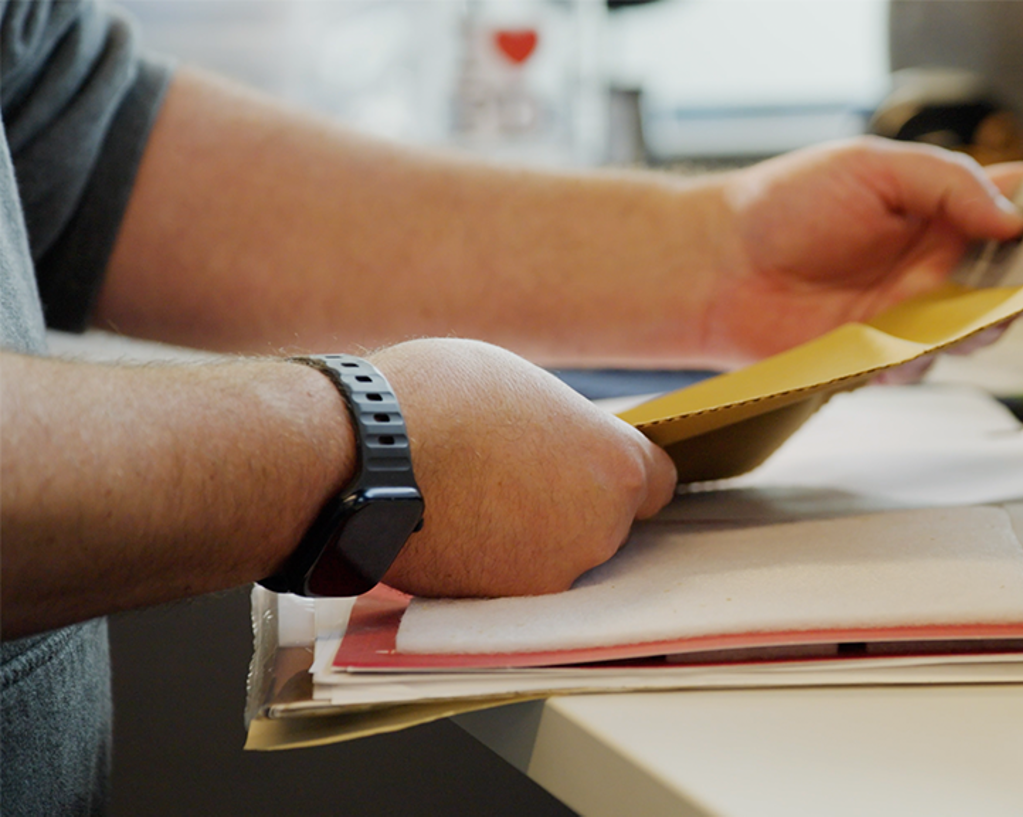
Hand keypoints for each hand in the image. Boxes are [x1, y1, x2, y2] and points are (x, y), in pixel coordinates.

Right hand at [369, 339, 675, 596]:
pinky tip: (456, 527)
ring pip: (560, 556)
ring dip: (533, 537)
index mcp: (618, 466)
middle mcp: (601, 530)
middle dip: (574, 505)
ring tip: (477, 498)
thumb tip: (566, 443)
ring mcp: (553, 574)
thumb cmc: (439, 401)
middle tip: (519, 476)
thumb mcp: (523, 387)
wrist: (363, 456)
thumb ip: (564, 428)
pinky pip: (514, 582)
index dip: (623, 475)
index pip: (657, 484)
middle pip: (608, 523)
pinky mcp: (503, 605)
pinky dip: (494, 563)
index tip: (596, 468)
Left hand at [700, 137, 1022, 364]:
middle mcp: (938, 260)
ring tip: (950, 308)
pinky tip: (887, 341)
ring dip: (980, 323)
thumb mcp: (873, 165)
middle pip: (1022, 277)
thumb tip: (1012, 212)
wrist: (717, 267)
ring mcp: (915, 311)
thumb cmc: (782, 205)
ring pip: (984, 330)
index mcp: (943, 204)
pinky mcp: (886, 354)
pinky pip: (927, 367)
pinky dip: (917, 358)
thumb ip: (951, 182)